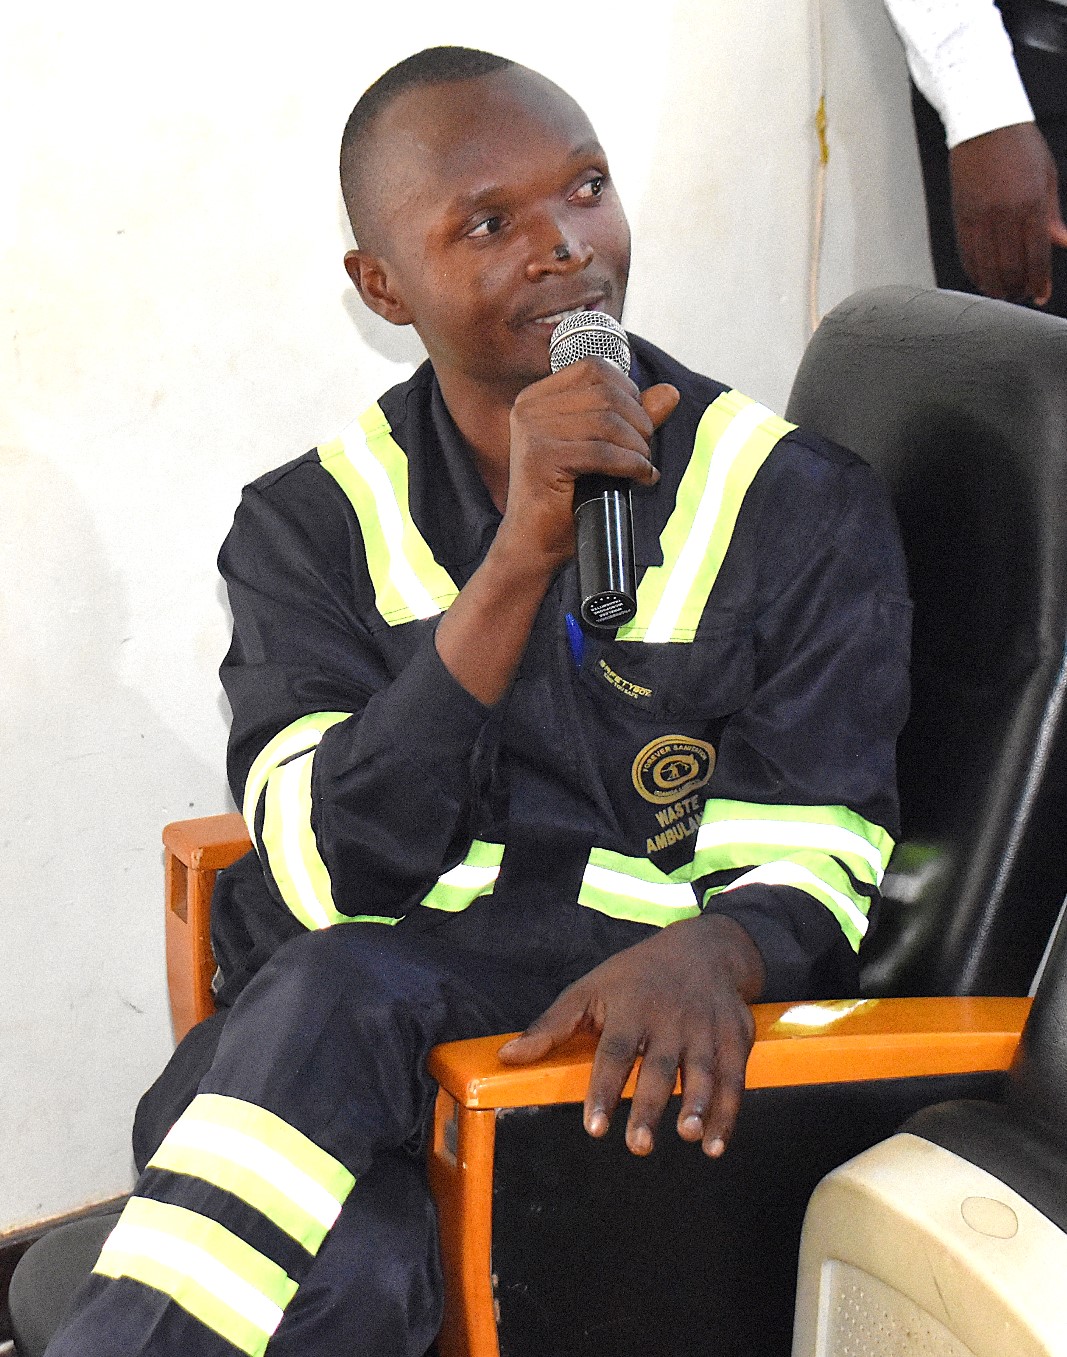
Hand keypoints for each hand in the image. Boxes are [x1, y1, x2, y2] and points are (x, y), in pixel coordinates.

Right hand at [496, 359, 678, 571]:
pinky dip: (631, 465)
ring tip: (642, 467)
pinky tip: (640, 477)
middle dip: (639, 422)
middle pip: (605, 393)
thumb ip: (633, 418)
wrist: (534, 545)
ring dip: (637, 447)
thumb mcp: (603, 450)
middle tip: (644, 453)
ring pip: (607, 421)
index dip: (628, 391)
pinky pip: (603, 452)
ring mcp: (532, 432)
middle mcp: (528, 408)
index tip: (638, 425)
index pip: (594, 368)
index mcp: (536, 398)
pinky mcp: (541, 458)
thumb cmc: (566, 500)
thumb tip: (671, 392)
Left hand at [498, 913, 764, 1156]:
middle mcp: (670, 1018)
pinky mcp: (735, 1036)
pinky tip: (715, 1144)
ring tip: (688, 1136)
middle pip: (660, 1066)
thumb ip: (551, 1027)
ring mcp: (706, 1027)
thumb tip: (506, 1057)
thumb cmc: (635, 976)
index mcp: (631, 1008)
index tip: (595, 1127)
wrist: (703, 948)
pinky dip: (729, 1112)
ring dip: (698, 1106)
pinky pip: (735, 1078)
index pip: (615, 1052)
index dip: (604, 1089)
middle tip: (639, 1145)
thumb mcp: (589, 989)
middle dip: (651, 1107)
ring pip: (703, 1071)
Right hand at [949, 123, 1066, 305]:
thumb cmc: (1021, 147)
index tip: (1041, 296)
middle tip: (1022, 294)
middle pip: (1010, 267)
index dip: (1039, 281)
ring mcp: (980, 217)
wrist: (984, 124)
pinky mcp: (962, 218)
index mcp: (1031, 203)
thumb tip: (1063, 243)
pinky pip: (967, 255)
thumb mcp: (1047, 177)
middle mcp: (1005, 214)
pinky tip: (984, 279)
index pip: (1037, 255)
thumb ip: (1052, 216)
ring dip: (996, 286)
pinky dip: (975, 273)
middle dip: (1018, 288)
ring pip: (987, 267)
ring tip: (1004, 291)